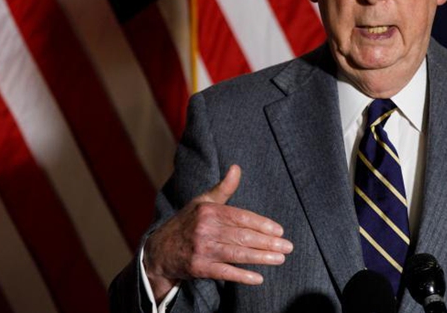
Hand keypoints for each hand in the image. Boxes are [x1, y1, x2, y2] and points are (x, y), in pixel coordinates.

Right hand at [143, 165, 293, 300]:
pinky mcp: (198, 268)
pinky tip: (258, 278)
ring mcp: (201, 250)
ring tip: (280, 259)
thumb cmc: (187, 222)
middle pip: (242, 236)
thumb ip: (224, 188)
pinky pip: (224, 272)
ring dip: (261, 258)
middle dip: (267, 243)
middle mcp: (205, 229)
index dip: (262, 224)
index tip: (279, 231)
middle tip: (287, 247)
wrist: (159, 250)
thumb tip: (237, 167)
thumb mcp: (202, 201)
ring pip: (236, 254)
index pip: (241, 217)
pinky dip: (241, 276)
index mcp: (209, 211)